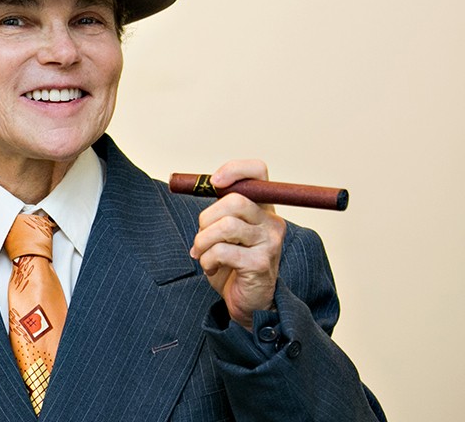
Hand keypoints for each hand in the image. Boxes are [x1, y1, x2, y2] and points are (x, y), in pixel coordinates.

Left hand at [189, 159, 286, 328]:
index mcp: (262, 208)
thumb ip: (220, 210)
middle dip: (206, 217)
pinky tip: (211, 268)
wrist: (249, 302)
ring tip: (202, 254)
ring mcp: (269, 243)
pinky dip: (208, 259)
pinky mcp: (260, 264)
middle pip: (235, 200)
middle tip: (201, 236)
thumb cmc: (233, 263)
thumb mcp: (226, 231)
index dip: (234, 170)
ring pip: (226, 226)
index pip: (258, 172)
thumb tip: (199, 184)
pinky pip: (223, 251)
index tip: (213, 182)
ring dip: (203, 241)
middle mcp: (272, 222)